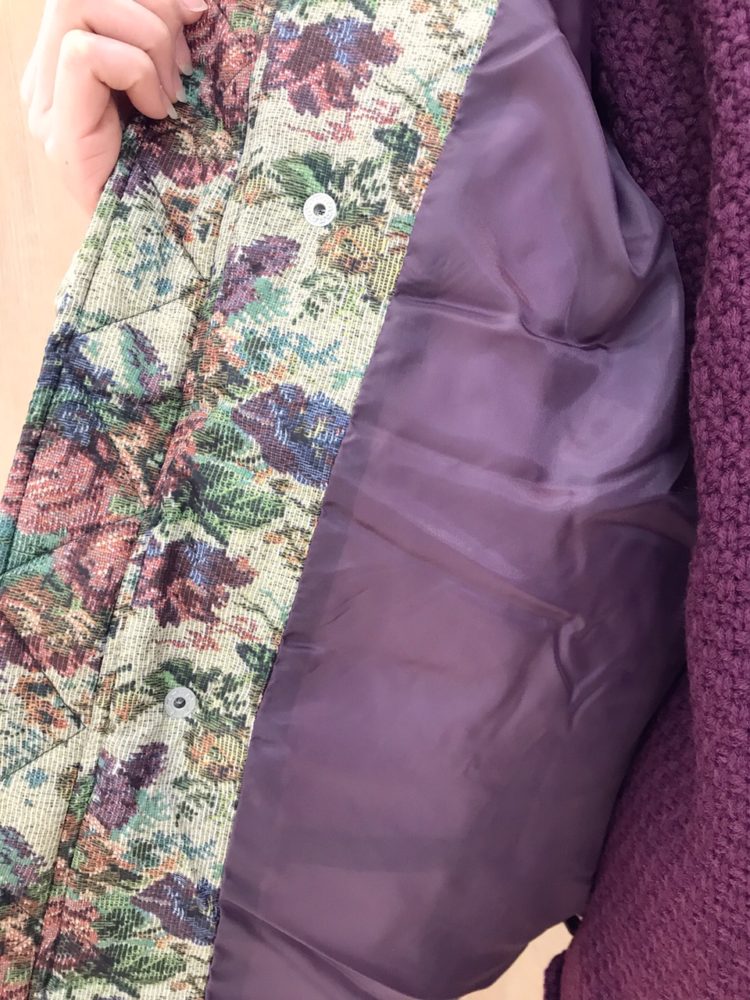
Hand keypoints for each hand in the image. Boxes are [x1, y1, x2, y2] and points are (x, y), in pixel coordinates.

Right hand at [20, 0, 208, 213]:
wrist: (164, 244)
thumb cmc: (181, 173)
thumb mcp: (175, 90)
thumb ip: (165, 43)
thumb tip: (195, 3)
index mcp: (67, 59)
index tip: (197, 15)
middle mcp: (45, 74)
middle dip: (153, 10)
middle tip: (186, 66)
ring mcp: (44, 102)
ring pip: (76, 4)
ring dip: (146, 39)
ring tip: (172, 93)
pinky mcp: (57, 129)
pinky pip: (84, 54)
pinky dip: (134, 71)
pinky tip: (158, 112)